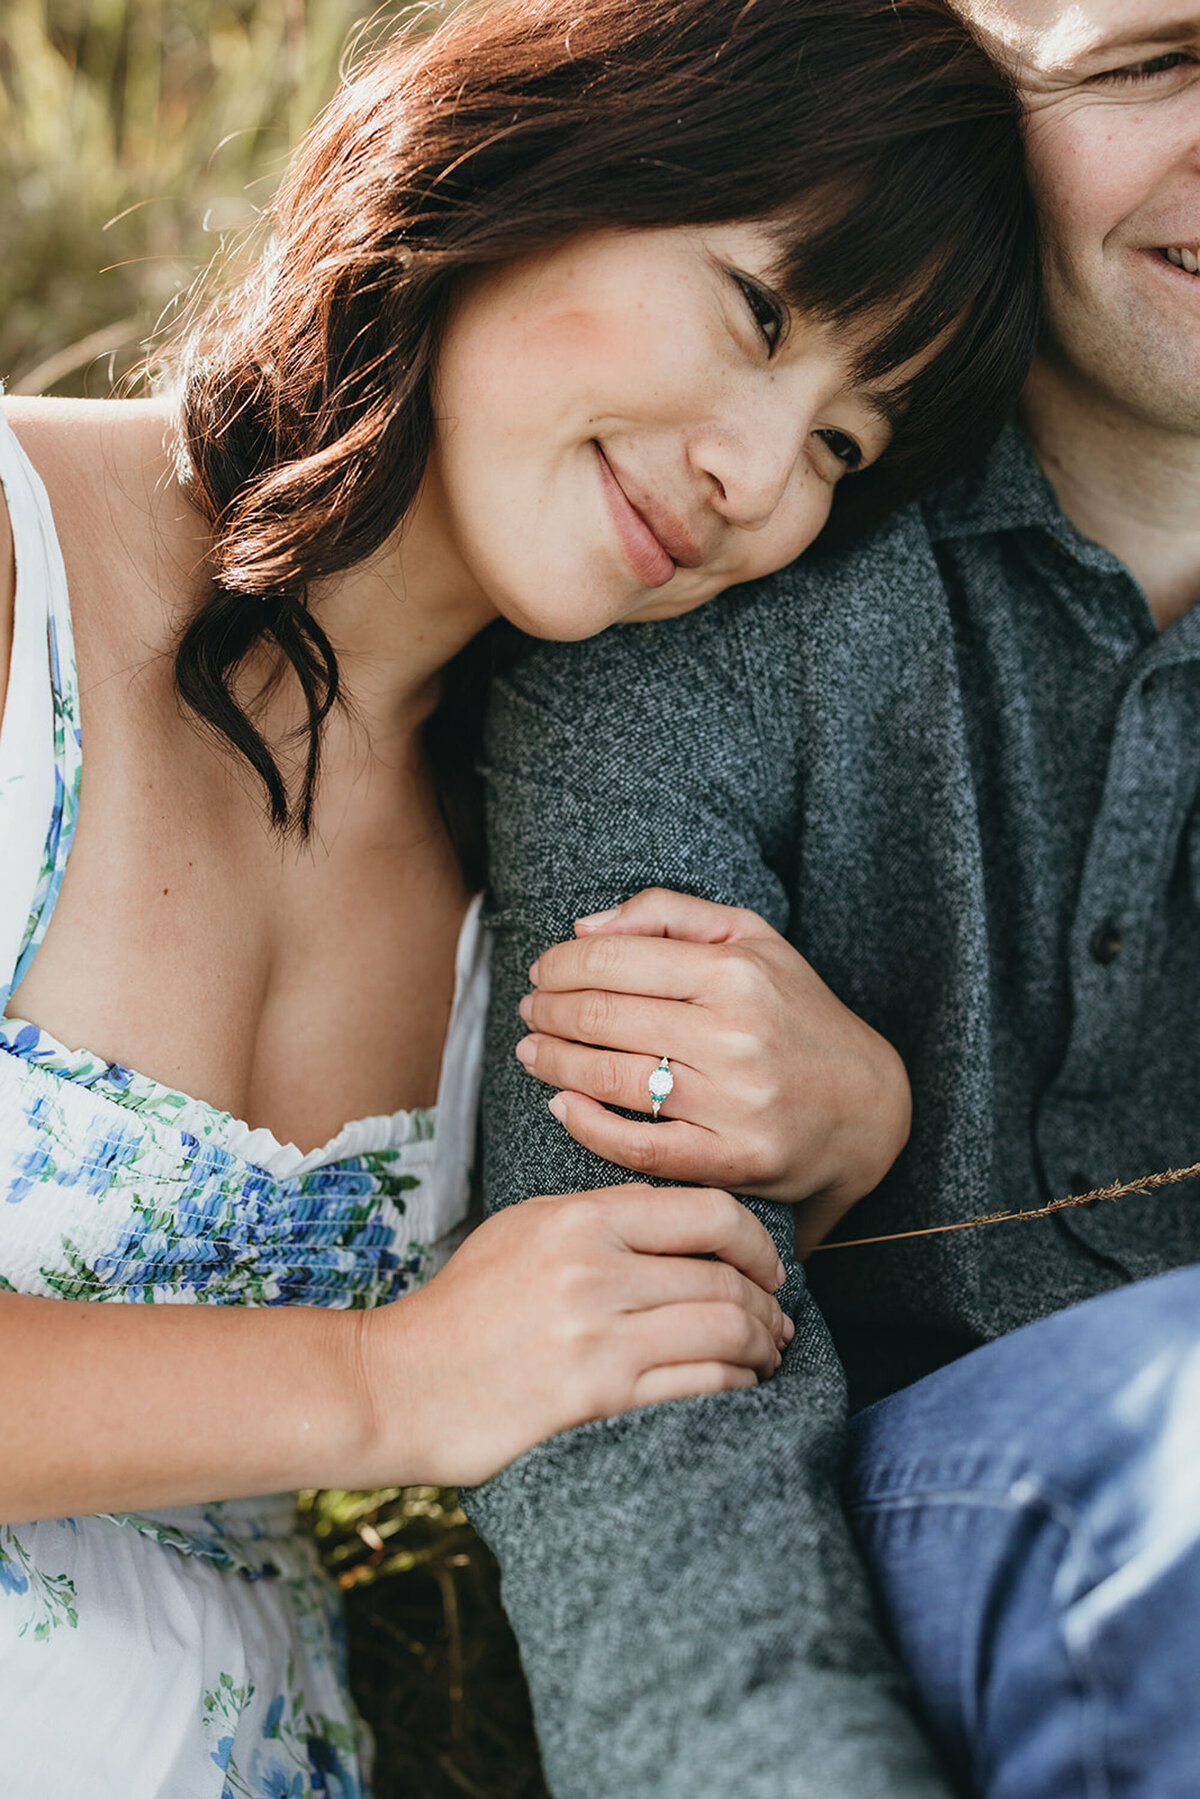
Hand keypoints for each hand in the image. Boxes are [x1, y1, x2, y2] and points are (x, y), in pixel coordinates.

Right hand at [359, 1184, 791, 1487]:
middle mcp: (593, 1267)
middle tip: (779, 1321)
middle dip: (768, 1303)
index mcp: (578, 1217)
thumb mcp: (523, 1230)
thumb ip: (599, 1218)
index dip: (754, 1241)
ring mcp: (596, 1333)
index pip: (705, 1211)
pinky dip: (737, 1383)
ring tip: (768, 1355)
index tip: (767, 1265)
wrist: (398, 1382)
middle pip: (723, 1275)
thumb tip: (681, 1224)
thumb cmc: (463, 1307)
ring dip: (762, 1345)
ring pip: (723, 1328)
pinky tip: (741, 1386)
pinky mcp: (595, 1395)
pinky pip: (699, 1382)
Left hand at [515, 889, 910, 1246]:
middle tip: (529, 1011)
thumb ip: (669, 913)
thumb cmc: (795, 1012)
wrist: (867, 1106)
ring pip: (610, 1079)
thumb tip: (586, 926)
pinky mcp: (732, 1161)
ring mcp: (734, 1103)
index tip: (541, 972)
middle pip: (602, 1017)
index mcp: (734, 973)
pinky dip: (587, 1126)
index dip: (560, 965)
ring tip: (532, 1051)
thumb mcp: (750, 937)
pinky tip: (561, 1106)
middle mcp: (734, 1035)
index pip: (614, 960)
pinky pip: (639, 1147)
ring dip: (552, 1063)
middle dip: (548, 1011)